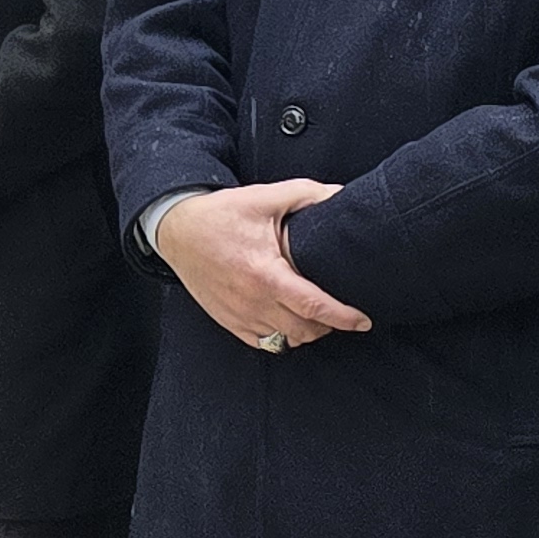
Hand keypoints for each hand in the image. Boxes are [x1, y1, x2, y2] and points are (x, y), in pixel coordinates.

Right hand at [156, 180, 375, 350]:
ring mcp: (239, 314)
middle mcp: (252, 300)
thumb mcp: (263, 198)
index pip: (314, 306)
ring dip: (306, 332)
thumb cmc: (219, 215)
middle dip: (329, 326)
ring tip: (315, 316)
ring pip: (286, 340)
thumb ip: (306, 195)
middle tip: (339, 313)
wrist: (175, 230)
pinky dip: (281, 337)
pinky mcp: (227, 320)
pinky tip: (287, 322)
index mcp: (265, 273)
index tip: (363, 320)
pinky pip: (264, 343)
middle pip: (305, 330)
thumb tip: (341, 193)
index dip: (344, 317)